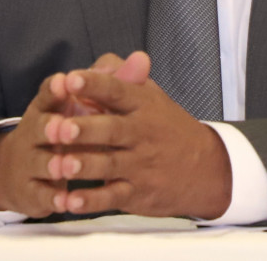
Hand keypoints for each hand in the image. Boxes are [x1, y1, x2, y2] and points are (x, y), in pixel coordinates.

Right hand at [0, 52, 149, 216]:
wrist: (25, 166)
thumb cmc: (67, 126)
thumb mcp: (85, 103)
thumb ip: (113, 83)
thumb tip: (142, 59)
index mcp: (49, 105)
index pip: (49, 92)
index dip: (56, 88)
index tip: (66, 82)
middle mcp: (35, 130)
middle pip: (40, 126)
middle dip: (53, 128)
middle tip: (66, 130)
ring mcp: (31, 160)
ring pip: (39, 161)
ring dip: (51, 164)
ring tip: (64, 167)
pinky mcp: (32, 190)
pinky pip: (41, 194)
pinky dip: (52, 198)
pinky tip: (65, 202)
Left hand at [44, 55, 231, 219]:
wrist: (206, 169)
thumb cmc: (166, 126)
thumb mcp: (151, 95)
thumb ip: (121, 76)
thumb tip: (96, 64)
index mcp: (142, 105)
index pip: (116, 91)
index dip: (94, 85)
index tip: (71, 80)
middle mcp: (141, 133)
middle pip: (111, 130)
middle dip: (86, 129)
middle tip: (60, 128)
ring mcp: (139, 165)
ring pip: (109, 164)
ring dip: (85, 165)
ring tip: (61, 165)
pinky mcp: (137, 193)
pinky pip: (112, 197)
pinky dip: (92, 201)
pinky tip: (72, 201)